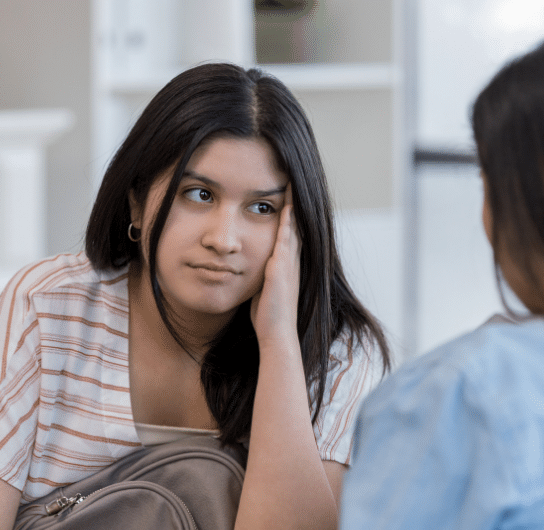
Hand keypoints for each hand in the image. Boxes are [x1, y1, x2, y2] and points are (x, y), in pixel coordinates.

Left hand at [250, 185, 300, 347]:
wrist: (277, 335)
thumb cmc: (267, 317)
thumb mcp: (263, 290)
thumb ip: (260, 277)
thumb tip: (248, 271)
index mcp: (286, 266)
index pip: (289, 234)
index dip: (289, 215)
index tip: (284, 195)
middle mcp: (291, 262)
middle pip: (295, 225)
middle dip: (294, 203)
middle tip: (293, 180)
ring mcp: (289, 264)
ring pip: (293, 228)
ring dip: (293, 206)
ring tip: (291, 184)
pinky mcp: (281, 268)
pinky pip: (286, 240)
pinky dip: (287, 222)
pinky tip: (285, 207)